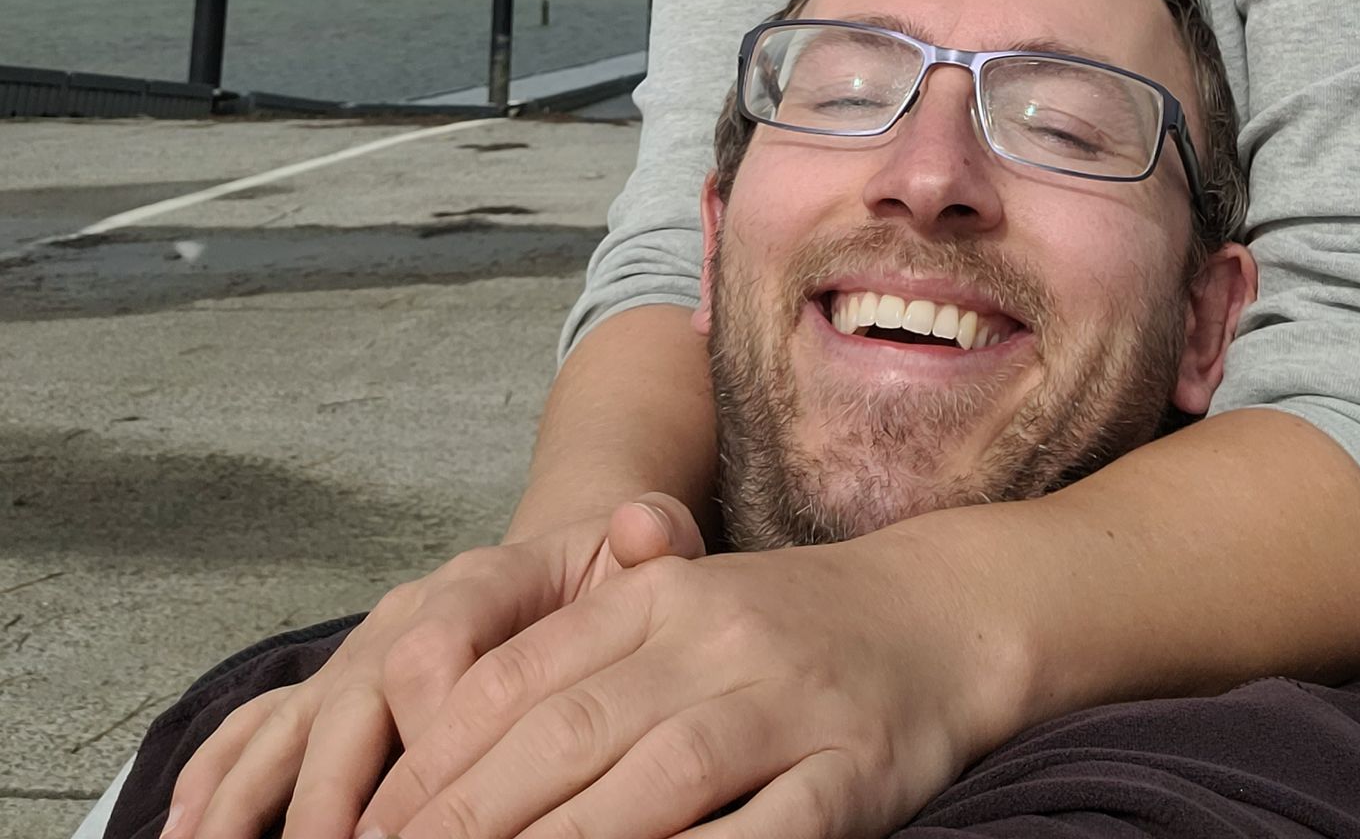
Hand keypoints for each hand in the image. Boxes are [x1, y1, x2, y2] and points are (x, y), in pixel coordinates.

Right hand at [165, 501, 704, 838]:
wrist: (564, 558)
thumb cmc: (609, 578)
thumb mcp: (645, 549)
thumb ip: (653, 539)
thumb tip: (647, 523)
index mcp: (481, 580)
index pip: (440, 646)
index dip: (432, 724)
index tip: (441, 802)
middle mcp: (402, 618)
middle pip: (352, 701)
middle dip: (339, 794)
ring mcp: (355, 660)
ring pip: (289, 727)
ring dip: (257, 802)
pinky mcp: (326, 697)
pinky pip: (254, 734)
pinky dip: (216, 786)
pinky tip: (189, 837)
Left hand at [356, 526, 1007, 838]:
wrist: (938, 614)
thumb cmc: (780, 631)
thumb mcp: (672, 610)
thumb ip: (573, 658)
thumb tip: (436, 723)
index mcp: (656, 596)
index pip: (517, 681)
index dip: (433, 764)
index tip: (370, 828)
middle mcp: (714, 638)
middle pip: (567, 736)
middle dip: (465, 823)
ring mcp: (787, 704)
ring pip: (655, 782)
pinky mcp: (852, 774)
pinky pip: (765, 834)